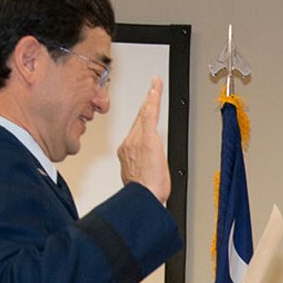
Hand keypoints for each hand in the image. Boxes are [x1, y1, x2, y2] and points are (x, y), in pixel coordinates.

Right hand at [118, 78, 169, 202]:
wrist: (144, 197)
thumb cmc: (145, 194)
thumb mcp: (140, 179)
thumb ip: (141, 167)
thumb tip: (146, 168)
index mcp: (126, 152)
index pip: (136, 129)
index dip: (141, 117)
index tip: (144, 109)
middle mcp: (128, 143)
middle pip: (139, 118)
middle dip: (146, 102)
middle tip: (152, 88)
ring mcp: (136, 140)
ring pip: (144, 114)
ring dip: (151, 99)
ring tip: (156, 85)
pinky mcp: (146, 138)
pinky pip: (149, 114)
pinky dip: (152, 100)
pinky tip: (154, 89)